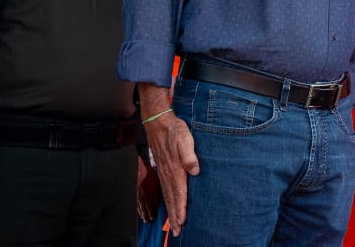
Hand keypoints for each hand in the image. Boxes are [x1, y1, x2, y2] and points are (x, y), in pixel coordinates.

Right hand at [139, 84, 198, 235]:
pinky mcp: (163, 169)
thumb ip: (190, 156)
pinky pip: (165, 189)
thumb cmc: (174, 130)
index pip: (179, 193)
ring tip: (174, 224)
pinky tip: (169, 205)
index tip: (182, 222)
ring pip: (168, 196)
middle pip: (172, 199)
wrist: (159, 122)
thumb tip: (195, 170)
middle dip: (175, 216)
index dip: (181, 208)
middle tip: (177, 232)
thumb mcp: (186, 140)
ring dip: (171, 211)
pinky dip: (168, 200)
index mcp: (175, 169)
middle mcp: (168, 174)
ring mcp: (164, 172)